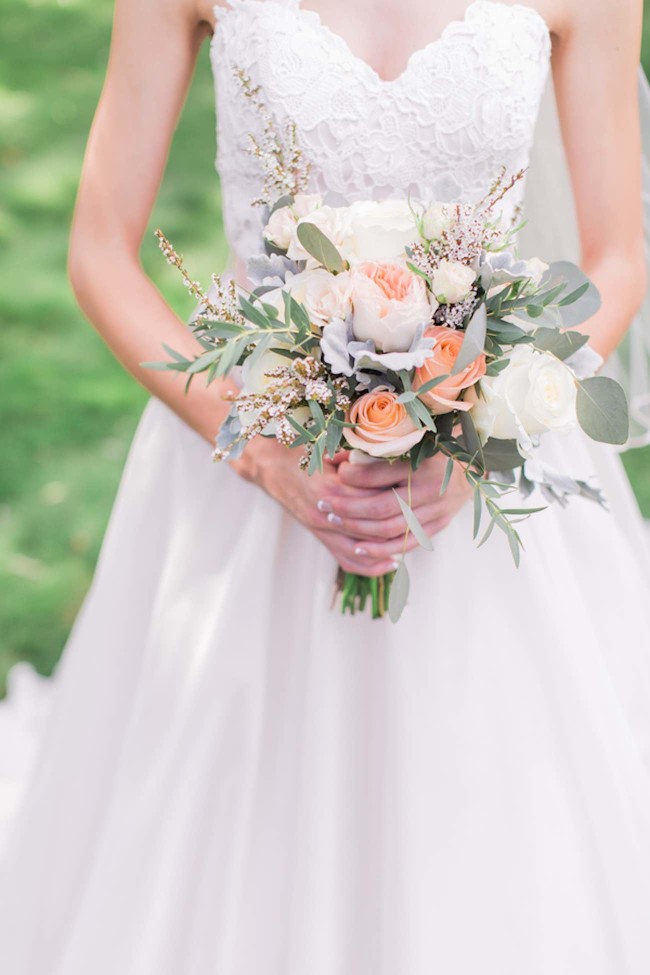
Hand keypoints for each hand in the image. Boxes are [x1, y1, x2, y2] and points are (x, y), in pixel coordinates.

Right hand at [231, 436, 400, 575]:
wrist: (271, 466)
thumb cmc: (302, 451)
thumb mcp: (331, 445)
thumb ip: (359, 455)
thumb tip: (394, 455)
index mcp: (331, 486)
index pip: (374, 498)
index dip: (397, 494)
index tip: (416, 488)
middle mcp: (326, 513)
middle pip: (373, 527)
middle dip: (399, 522)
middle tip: (425, 515)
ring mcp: (323, 530)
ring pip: (365, 549)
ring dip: (390, 547)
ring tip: (415, 538)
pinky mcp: (321, 539)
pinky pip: (349, 562)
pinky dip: (372, 565)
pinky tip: (392, 561)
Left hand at [328, 451, 471, 570]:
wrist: (469, 469)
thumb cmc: (432, 451)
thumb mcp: (406, 443)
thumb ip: (372, 451)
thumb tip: (333, 457)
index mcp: (423, 462)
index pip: (380, 474)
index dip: (352, 476)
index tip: (335, 472)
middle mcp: (431, 489)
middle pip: (381, 507)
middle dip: (348, 508)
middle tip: (324, 504)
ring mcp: (437, 511)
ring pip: (391, 529)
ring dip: (358, 530)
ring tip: (334, 522)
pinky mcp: (438, 526)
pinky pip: (405, 544)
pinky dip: (380, 550)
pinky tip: (358, 548)